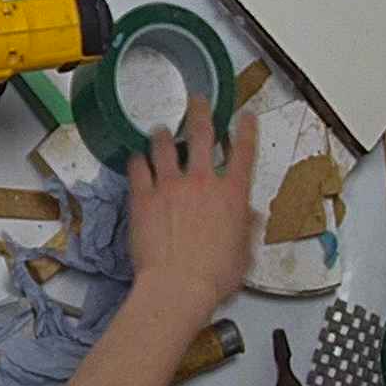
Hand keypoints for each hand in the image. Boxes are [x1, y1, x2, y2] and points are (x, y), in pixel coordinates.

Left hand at [125, 96, 256, 315]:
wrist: (178, 285)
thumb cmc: (214, 276)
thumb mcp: (244, 254)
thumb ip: (246, 229)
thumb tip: (250, 217)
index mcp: (232, 195)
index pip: (244, 153)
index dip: (246, 130)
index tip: (246, 116)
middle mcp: (202, 182)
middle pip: (203, 136)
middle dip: (201, 113)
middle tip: (197, 99)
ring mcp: (170, 186)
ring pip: (165, 146)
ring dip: (164, 134)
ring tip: (161, 129)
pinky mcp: (143, 196)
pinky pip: (138, 169)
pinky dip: (137, 160)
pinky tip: (136, 157)